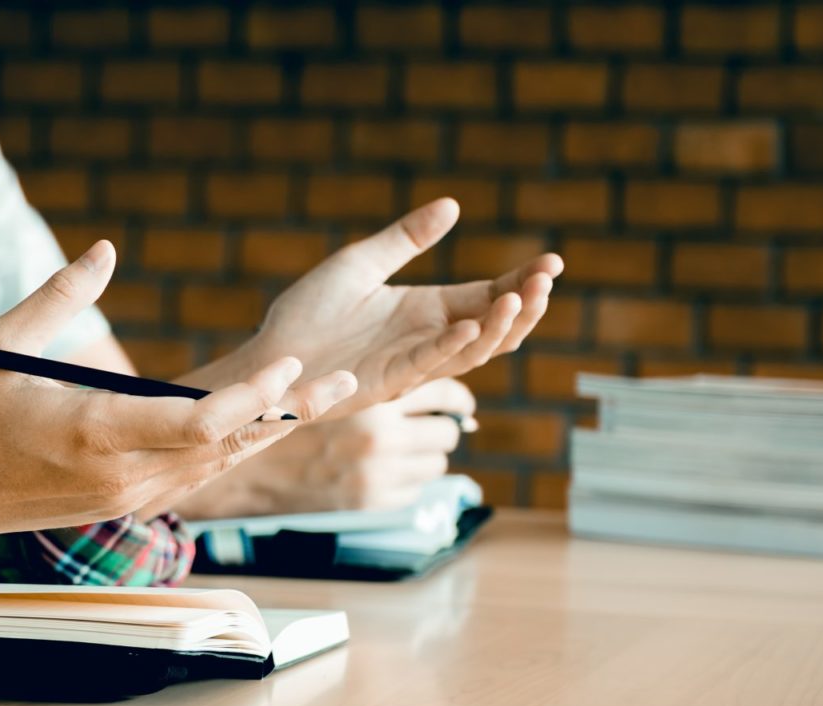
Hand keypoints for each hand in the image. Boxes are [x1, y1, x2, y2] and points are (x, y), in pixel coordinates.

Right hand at [0, 241, 359, 537]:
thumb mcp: (0, 344)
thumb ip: (57, 298)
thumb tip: (107, 248)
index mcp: (96, 432)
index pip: (196, 423)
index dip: (250, 396)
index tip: (288, 363)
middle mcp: (123, 474)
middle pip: (226, 446)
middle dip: (286, 412)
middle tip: (344, 378)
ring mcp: (129, 497)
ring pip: (220, 464)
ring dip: (271, 429)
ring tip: (327, 395)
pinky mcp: (128, 504)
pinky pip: (198, 474)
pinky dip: (236, 445)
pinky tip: (271, 419)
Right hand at [178, 379, 475, 517]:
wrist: (237, 453)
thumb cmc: (280, 397)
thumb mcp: (329, 366)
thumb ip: (375, 358)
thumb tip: (435, 343)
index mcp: (372, 394)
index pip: (449, 394)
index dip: (455, 393)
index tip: (453, 397)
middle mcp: (378, 438)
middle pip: (450, 431)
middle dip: (443, 424)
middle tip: (433, 418)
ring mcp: (373, 475)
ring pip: (436, 463)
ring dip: (425, 451)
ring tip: (407, 441)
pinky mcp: (366, 501)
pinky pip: (414, 489)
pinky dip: (405, 476)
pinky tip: (385, 463)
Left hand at [226, 199, 560, 413]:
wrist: (270, 356)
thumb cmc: (307, 314)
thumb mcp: (360, 264)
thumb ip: (405, 239)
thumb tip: (451, 205)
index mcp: (428, 309)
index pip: (490, 295)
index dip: (522, 281)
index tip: (553, 262)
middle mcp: (429, 338)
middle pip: (495, 327)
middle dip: (525, 305)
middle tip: (547, 280)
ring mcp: (412, 363)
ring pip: (473, 352)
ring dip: (499, 326)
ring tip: (519, 297)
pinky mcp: (388, 382)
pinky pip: (428, 365)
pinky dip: (451, 346)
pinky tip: (471, 327)